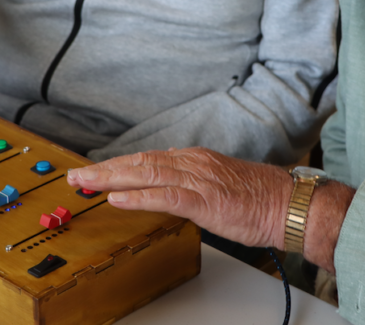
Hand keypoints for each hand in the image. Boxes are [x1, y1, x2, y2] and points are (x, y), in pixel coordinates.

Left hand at [67, 148, 293, 248]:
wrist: (288, 204)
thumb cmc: (259, 199)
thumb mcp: (219, 184)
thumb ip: (193, 181)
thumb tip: (170, 180)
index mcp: (195, 160)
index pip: (147, 159)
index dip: (118, 165)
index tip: (94, 172)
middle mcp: (192, 164)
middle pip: (139, 162)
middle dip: (104, 169)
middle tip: (76, 175)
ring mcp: (198, 180)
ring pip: (146, 174)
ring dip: (112, 178)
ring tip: (87, 182)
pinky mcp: (205, 201)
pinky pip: (165, 196)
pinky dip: (139, 196)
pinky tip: (118, 198)